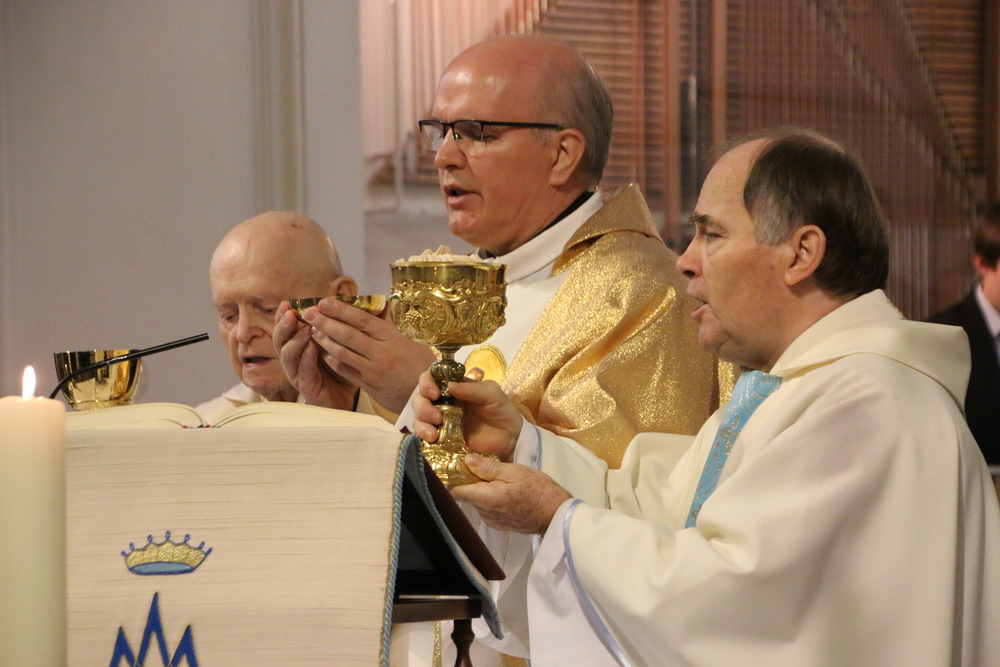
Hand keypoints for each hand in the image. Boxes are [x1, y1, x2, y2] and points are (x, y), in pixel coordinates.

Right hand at [272, 302, 357, 409]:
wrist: (349, 397)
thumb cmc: (343, 367)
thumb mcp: (342, 343)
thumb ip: (343, 324)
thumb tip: (361, 301)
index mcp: (299, 345)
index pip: (286, 329)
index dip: (282, 316)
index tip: (287, 302)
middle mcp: (294, 359)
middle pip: (280, 340)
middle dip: (283, 325)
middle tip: (289, 312)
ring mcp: (298, 373)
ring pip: (287, 355)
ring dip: (295, 340)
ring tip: (305, 328)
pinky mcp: (307, 386)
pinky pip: (303, 371)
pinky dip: (306, 357)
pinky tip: (312, 347)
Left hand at [298, 298, 434, 412]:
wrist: (426, 396)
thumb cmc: (421, 366)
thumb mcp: (412, 341)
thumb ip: (392, 325)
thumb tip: (382, 304)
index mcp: (392, 338)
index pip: (362, 320)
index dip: (341, 310)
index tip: (325, 301)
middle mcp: (381, 353)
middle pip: (348, 334)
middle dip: (325, 322)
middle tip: (309, 313)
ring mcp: (372, 370)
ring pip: (342, 352)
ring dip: (324, 340)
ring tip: (312, 330)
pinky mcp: (367, 385)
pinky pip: (345, 370)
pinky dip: (332, 360)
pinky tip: (322, 352)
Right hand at [411, 371, 522, 461]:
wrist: (511, 440)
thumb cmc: (502, 413)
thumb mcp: (493, 395)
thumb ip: (473, 389)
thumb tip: (450, 385)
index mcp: (453, 389)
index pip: (431, 378)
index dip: (426, 383)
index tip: (434, 393)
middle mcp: (443, 403)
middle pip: (419, 399)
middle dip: (422, 406)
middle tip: (437, 416)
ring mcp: (440, 423)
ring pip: (417, 418)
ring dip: (421, 423)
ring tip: (434, 434)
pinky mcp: (440, 441)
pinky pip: (422, 438)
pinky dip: (422, 438)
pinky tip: (433, 440)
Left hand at [450, 455, 570, 533]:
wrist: (558, 515)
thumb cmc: (539, 490)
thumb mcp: (515, 472)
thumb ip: (489, 467)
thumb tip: (466, 460)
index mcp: (486, 499)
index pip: (455, 491)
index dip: (452, 477)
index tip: (454, 464)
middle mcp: (485, 513)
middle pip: (465, 494)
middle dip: (468, 479)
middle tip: (478, 463)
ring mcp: (491, 520)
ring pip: (476, 500)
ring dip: (480, 488)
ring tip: (493, 475)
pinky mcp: (499, 524)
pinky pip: (486, 507)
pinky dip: (489, 496)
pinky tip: (502, 488)